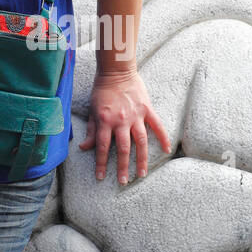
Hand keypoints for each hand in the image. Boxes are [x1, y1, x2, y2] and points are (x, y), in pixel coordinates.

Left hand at [77, 69, 170, 184]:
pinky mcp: (147, 109)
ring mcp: (135, 115)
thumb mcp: (92, 110)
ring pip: (140, 142)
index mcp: (104, 121)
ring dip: (141, 159)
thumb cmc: (102, 90)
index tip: (101, 177)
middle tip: (123, 181)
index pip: (101, 147)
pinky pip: (157, 125)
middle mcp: (120, 120)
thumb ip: (91, 130)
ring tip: (142, 173)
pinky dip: (163, 137)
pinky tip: (166, 150)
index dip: (101, 164)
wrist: (116, 70)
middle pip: (122, 148)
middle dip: (122, 167)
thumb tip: (84, 147)